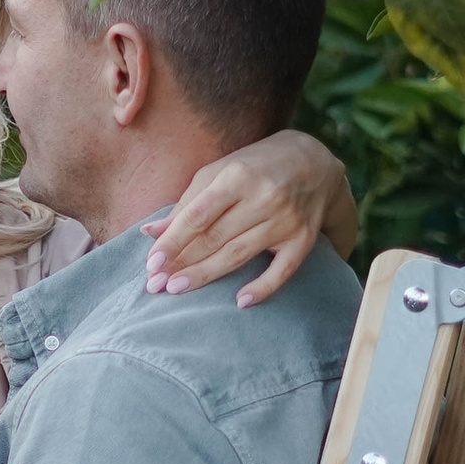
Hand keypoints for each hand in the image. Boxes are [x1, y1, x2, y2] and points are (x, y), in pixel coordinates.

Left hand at [143, 130, 356, 309]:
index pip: (199, 214)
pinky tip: (240, 302)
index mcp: (237, 176)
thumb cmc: (254, 166)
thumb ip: (187, 203)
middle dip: (183, 262)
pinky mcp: (304, 239)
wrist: (313, 161)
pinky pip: (282, 269)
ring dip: (206, 275)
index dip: (173, 240)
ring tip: (177, 290)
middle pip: (215, 238)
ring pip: (239, 254)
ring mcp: (286, 220)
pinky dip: (262, 288)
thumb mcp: (219, 173)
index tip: (152, 263)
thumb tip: (151, 232)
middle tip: (156, 285)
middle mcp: (264, 197)